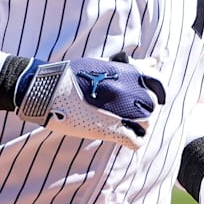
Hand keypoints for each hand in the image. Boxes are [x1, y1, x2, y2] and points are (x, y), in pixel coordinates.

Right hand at [14, 57, 165, 148]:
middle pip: (152, 105)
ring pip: (147, 124)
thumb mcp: (101, 63)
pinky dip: (133, 140)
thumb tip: (154, 62)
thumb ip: (129, 66)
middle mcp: (127, 91)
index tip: (145, 93)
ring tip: (123, 121)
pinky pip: (136, 141)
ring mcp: (120, 112)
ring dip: (139, 124)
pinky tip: (122, 135)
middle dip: (144, 108)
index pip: (158, 81)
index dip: (155, 89)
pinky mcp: (109, 131)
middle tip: (129, 109)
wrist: (45, 89)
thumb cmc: (70, 74)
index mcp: (125, 72)